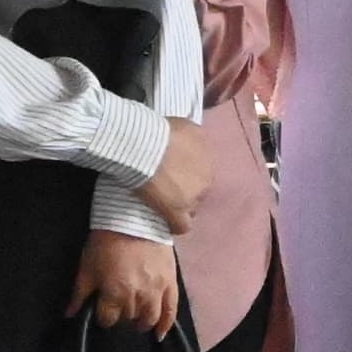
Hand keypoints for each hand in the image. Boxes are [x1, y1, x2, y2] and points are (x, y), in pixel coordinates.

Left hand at [70, 230, 181, 334]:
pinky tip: (160, 333)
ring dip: (141, 323)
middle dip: (121, 316)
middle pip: (128, 319)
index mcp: (114, 294)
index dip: (104, 316)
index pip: (108, 319)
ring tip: (137, 321)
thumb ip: (80, 294)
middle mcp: (136, 297)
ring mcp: (156, 291)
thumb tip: (70, 314)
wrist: (134, 219)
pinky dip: (166, 324)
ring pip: (149, 318)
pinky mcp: (170, 283)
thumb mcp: (87, 267)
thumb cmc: (105, 243)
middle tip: (118, 307)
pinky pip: (171, 310)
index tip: (103, 309)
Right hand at [139, 115, 211, 231]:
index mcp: (208, 154)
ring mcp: (193, 196)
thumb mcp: (184, 125)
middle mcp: (207, 176)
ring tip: (165, 205)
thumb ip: (191, 137)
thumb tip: (188, 142)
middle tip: (168, 187)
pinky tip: (167, 224)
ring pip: (193, 207)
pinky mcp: (177, 211)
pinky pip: (182, 226)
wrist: (143, 146)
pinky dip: (175, 225)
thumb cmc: (159, 130)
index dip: (189, 172)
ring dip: (182, 206)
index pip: (204, 169)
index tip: (175, 171)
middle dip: (187, 189)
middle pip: (201, 188)